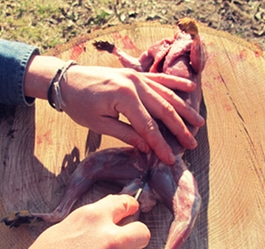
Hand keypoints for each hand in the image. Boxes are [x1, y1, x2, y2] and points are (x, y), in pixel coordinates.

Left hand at [24, 56, 204, 164]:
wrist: (65, 80)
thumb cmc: (79, 104)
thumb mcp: (99, 124)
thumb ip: (126, 134)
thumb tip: (147, 149)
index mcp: (124, 97)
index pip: (148, 126)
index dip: (160, 145)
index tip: (171, 160)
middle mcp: (134, 84)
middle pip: (163, 109)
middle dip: (179, 129)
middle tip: (192, 145)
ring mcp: (136, 76)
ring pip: (166, 94)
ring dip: (183, 109)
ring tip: (199, 123)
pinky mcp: (135, 74)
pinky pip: (159, 79)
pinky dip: (175, 84)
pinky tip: (190, 89)